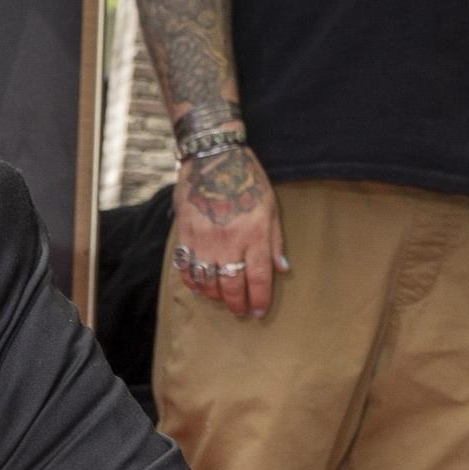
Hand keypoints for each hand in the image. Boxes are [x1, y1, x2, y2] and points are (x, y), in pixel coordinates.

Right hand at [172, 143, 286, 318]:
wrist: (213, 157)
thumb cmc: (246, 179)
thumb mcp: (270, 205)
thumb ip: (275, 240)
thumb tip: (282, 269)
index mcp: (254, 234)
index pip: (258, 278)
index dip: (258, 300)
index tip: (258, 312)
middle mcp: (229, 242)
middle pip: (231, 286)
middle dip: (237, 304)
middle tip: (241, 310)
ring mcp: (205, 241)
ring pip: (207, 283)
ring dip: (216, 296)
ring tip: (222, 298)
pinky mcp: (186, 236)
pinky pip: (187, 270)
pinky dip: (193, 282)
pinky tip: (201, 285)